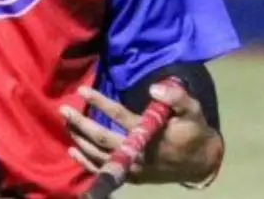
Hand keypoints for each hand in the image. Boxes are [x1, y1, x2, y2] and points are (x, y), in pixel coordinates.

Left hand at [60, 84, 223, 185]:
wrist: (200, 163)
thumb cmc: (193, 131)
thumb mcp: (192, 110)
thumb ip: (175, 98)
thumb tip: (154, 88)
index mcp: (149, 133)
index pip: (118, 116)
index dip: (99, 102)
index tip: (82, 90)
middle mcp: (136, 152)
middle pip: (101, 137)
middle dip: (80, 123)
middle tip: (63, 110)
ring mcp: (132, 167)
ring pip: (99, 155)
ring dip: (80, 139)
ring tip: (66, 124)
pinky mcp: (131, 177)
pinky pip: (104, 170)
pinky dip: (86, 162)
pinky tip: (73, 151)